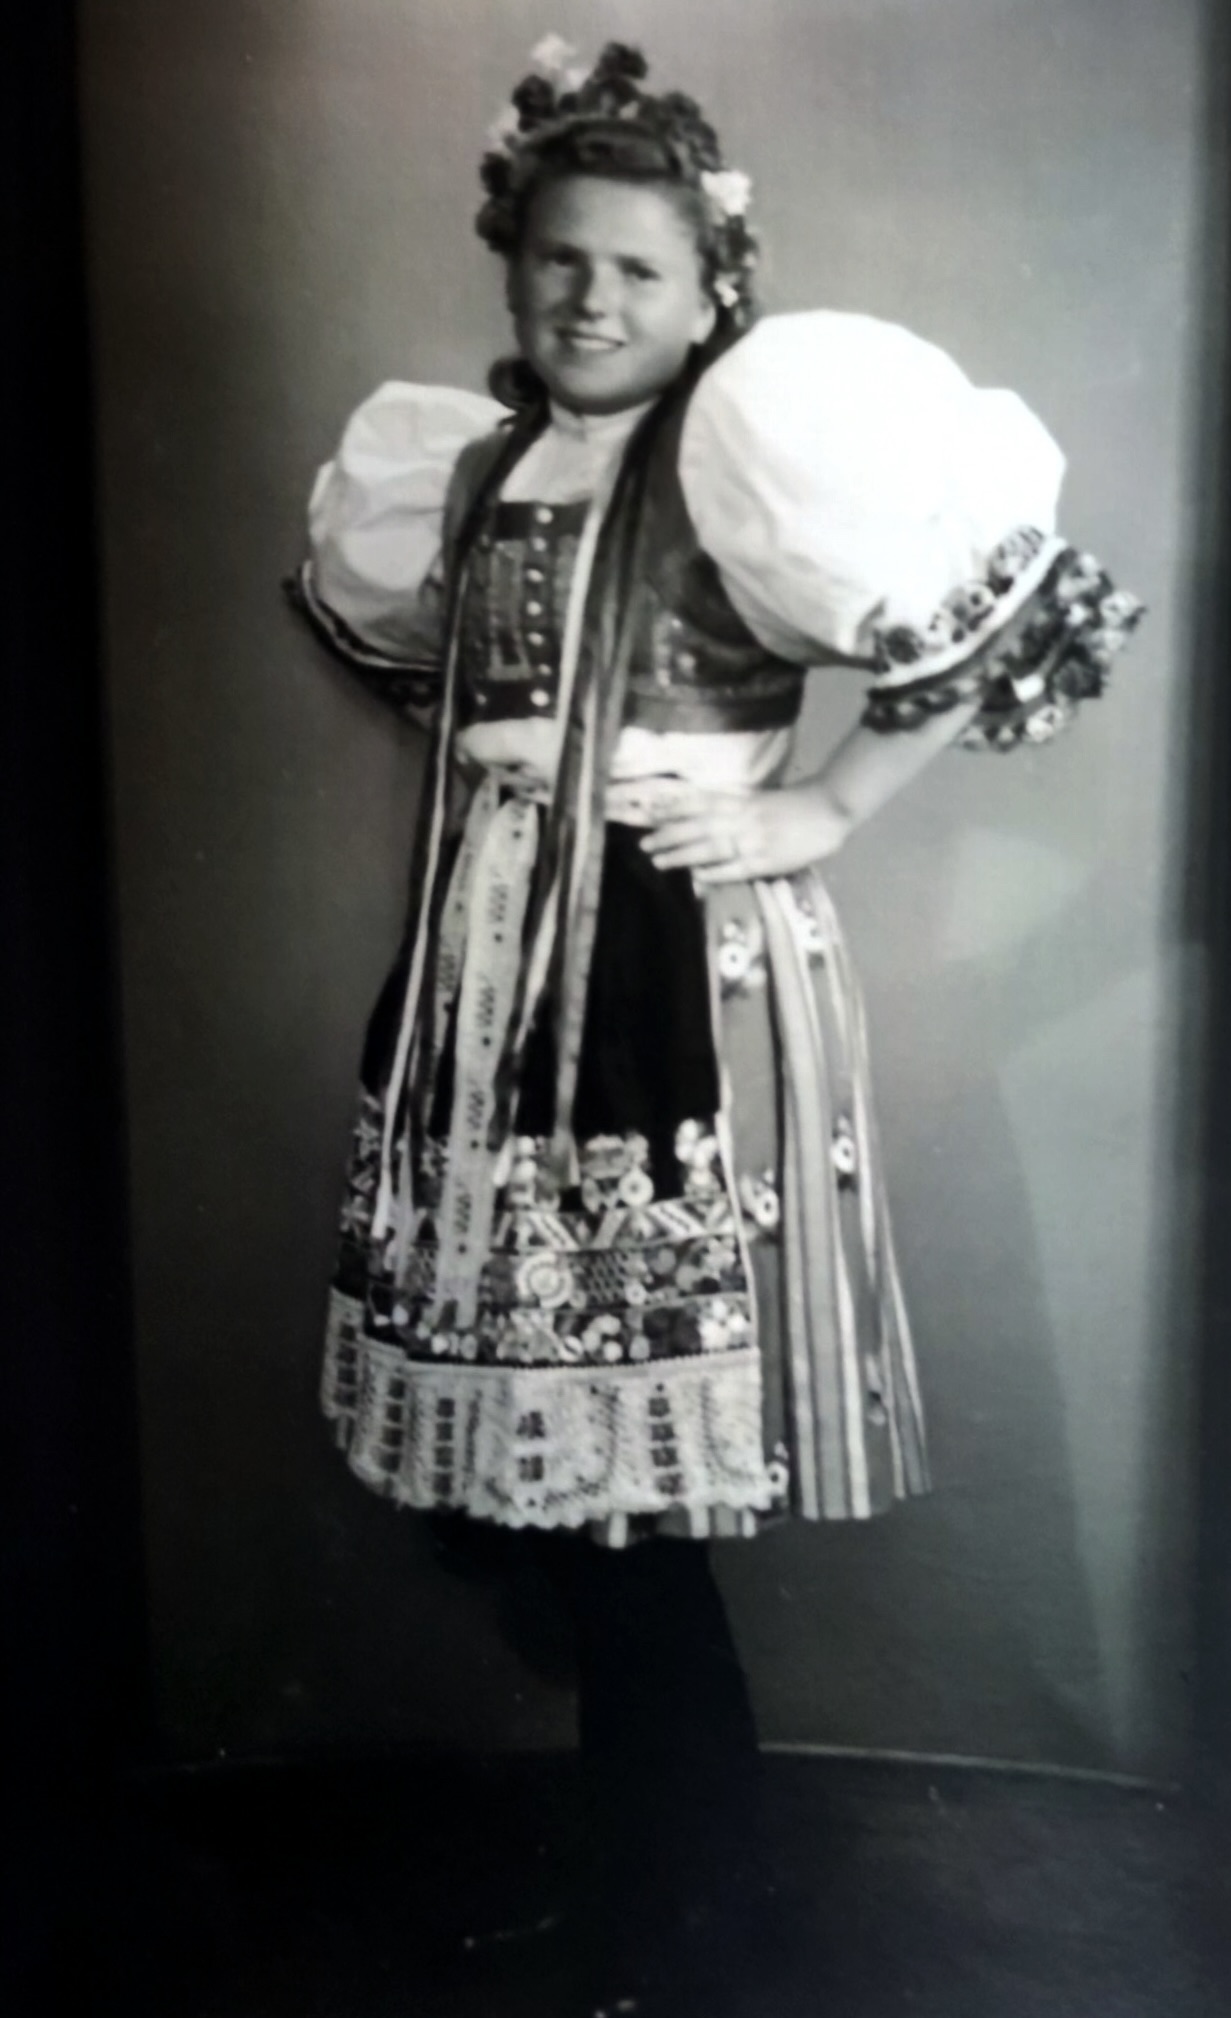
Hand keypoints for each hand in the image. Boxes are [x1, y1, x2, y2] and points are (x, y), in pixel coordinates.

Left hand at [639, 781, 852, 884]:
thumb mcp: (760, 799)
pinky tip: (695, 877)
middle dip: (668, 835)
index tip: (650, 812)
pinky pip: (735, 869)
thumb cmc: (792, 805)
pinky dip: (715, 873)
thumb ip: (734, 807)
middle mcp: (743, 818)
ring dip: (682, 855)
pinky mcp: (766, 861)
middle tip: (644, 844)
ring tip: (658, 861)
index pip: (700, 802)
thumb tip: (700, 817)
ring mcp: (754, 841)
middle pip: (698, 826)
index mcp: (742, 800)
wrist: (827, 810)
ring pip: (710, 848)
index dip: (674, 808)